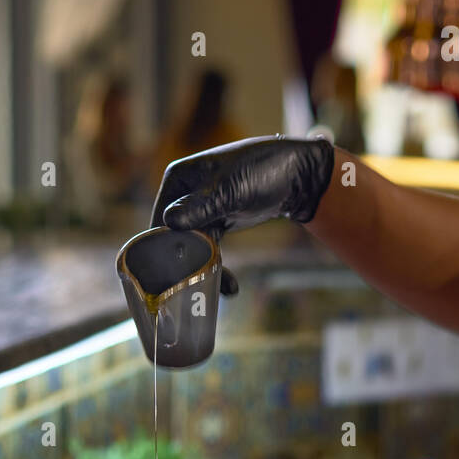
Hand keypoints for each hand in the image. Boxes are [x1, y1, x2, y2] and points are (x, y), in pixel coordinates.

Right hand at [150, 135, 334, 296]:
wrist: (298, 175)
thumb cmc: (263, 170)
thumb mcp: (231, 189)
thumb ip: (201, 207)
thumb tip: (169, 222)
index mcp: (178, 179)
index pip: (159, 221)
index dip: (164, 250)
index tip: (177, 276)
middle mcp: (183, 194)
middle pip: (173, 238)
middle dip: (187, 265)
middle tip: (198, 288)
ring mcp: (200, 210)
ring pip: (192, 248)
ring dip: (205, 270)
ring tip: (227, 289)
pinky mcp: (217, 223)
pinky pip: (208, 250)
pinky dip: (217, 267)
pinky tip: (230, 287)